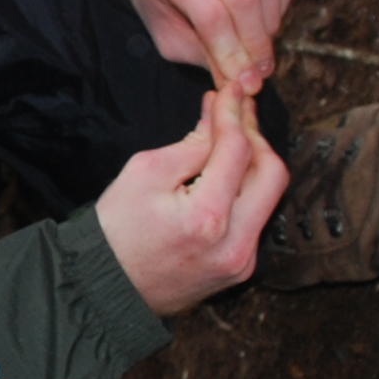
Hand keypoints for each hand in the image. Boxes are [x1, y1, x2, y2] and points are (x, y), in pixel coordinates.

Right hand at [94, 86, 288, 316]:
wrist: (107, 288)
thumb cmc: (116, 229)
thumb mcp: (144, 173)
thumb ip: (190, 143)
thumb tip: (219, 114)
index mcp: (207, 217)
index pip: (237, 150)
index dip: (234, 113)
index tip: (231, 89)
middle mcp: (235, 243)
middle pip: (272, 173)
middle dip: (256, 135)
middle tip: (237, 111)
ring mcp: (242, 261)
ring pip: (269, 196)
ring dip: (255, 162)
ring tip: (231, 137)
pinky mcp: (241, 268)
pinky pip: (256, 218)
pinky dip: (246, 189)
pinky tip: (227, 173)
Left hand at [131, 0, 297, 96]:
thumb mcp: (168, 33)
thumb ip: (204, 56)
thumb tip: (247, 82)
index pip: (210, 14)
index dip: (232, 52)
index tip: (244, 80)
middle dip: (257, 41)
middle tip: (260, 69)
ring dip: (272, 22)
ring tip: (260, 44)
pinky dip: (283, 0)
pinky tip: (267, 16)